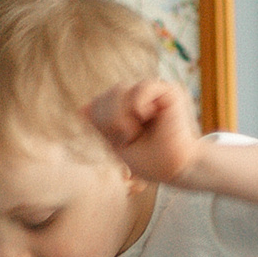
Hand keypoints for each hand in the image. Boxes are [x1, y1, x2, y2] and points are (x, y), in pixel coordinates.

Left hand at [85, 78, 202, 185]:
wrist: (175, 168)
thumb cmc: (151, 161)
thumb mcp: (117, 143)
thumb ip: (102, 125)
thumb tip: (82, 108)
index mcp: (127, 110)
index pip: (99, 102)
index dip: (101, 120)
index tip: (118, 141)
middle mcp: (140, 99)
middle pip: (107, 95)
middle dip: (109, 119)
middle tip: (127, 138)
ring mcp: (154, 94)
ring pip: (120, 89)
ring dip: (121, 115)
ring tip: (134, 132)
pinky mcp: (169, 91)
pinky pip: (142, 87)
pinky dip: (138, 104)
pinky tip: (145, 116)